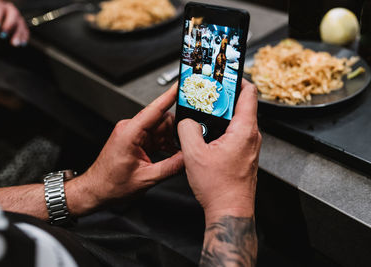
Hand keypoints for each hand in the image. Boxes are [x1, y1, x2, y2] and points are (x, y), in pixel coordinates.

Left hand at [0, 0, 28, 46]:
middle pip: (13, 15)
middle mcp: (10, 10)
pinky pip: (25, 31)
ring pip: (21, 24)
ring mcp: (18, 18)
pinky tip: (22, 44)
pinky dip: (24, 37)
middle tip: (3, 35)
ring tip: (14, 44)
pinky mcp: (22, 26)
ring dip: (18, 34)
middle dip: (9, 25)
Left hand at [70, 83, 182, 212]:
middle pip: (161, 119)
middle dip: (176, 130)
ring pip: (160, 129)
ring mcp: (133, 134)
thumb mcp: (146, 179)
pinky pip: (155, 136)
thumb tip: (188, 158)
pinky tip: (171, 155)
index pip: (154, 109)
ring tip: (178, 154)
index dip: (170, 95)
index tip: (181, 85)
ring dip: (171, 140)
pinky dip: (165, 144)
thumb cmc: (110, 184)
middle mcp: (130, 129)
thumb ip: (170, 167)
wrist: (96, 190)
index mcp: (130, 133)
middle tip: (188, 142)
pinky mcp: (136, 140)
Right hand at [177, 79, 261, 218]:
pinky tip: (207, 135)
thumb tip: (186, 121)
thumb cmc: (219, 188)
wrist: (229, 211)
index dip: (238, 79)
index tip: (226, 74)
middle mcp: (252, 137)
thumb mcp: (194, 154)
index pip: (249, 93)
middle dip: (224, 97)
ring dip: (222, 115)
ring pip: (237, 121)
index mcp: (244, 130)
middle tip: (209, 92)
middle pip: (242, 105)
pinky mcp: (244, 156)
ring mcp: (249, 147)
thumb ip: (187, 130)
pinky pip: (235, 135)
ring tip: (204, 113)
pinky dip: (223, 129)